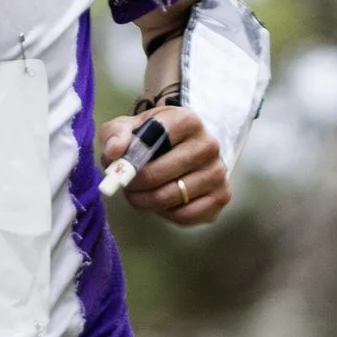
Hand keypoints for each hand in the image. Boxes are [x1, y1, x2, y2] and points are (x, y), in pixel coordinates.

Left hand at [98, 104, 230, 225]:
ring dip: (146, 201)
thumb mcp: (129, 127)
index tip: (122, 166)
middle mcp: (208, 144)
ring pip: (169, 198)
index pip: (152, 143)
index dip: (130, 160)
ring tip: (141, 193)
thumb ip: (115, 134)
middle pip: (157, 175)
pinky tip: (163, 203)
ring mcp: (218, 171)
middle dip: (134, 185)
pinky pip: (185, 216)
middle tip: (127, 185)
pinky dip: (167, 214)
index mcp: (186, 120)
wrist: (183, 147)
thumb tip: (114, 152)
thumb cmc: (152, 138)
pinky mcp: (222, 196)